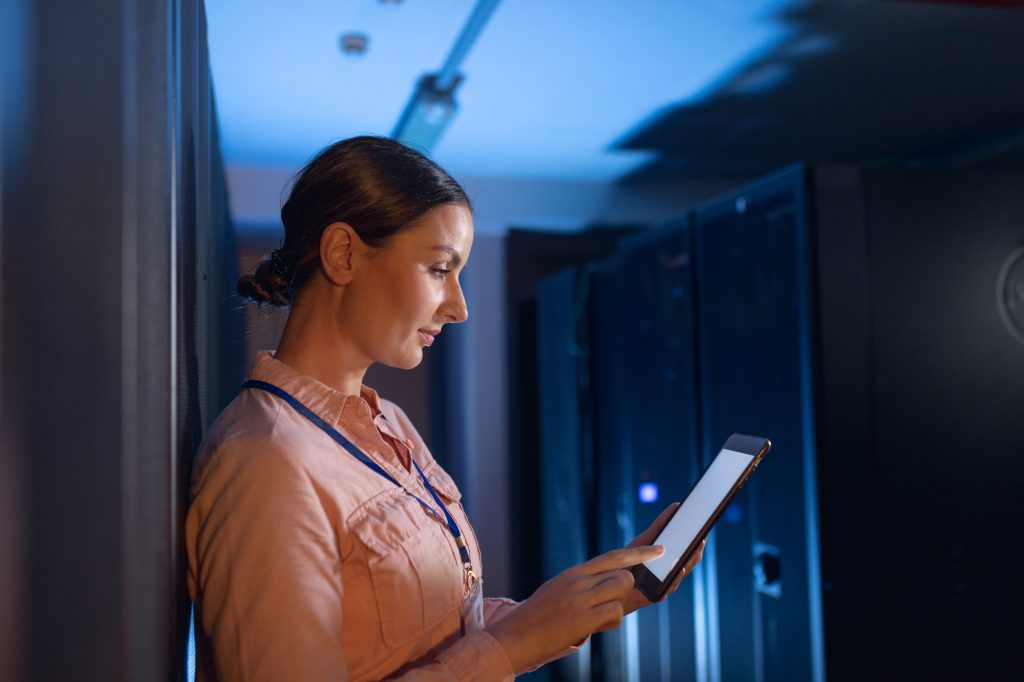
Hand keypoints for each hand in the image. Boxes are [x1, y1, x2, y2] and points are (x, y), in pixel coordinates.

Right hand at [487, 545, 663, 673]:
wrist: (513, 636)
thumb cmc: (537, 617)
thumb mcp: (558, 590)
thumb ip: (583, 583)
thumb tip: (608, 581)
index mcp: (574, 573)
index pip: (614, 556)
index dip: (640, 552)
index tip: (659, 549)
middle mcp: (578, 581)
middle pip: (624, 574)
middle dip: (627, 588)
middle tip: (611, 603)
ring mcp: (580, 599)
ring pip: (622, 590)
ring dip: (617, 607)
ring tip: (596, 618)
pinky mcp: (582, 619)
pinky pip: (615, 614)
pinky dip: (610, 622)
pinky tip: (593, 627)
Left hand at [622, 502, 705, 614]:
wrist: (606, 585)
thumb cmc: (621, 562)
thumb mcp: (641, 540)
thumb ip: (658, 527)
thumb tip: (675, 507)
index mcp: (663, 556)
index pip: (683, 544)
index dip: (694, 534)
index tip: (703, 521)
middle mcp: (665, 569)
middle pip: (688, 557)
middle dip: (697, 546)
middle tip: (703, 533)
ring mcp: (662, 582)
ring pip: (682, 571)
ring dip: (691, 560)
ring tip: (697, 546)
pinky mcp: (656, 594)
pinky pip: (669, 586)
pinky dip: (676, 577)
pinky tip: (680, 567)